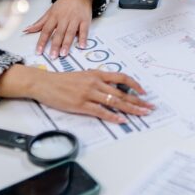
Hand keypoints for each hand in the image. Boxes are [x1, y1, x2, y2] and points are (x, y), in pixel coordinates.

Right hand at [0, 65, 153, 123]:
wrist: (44, 83)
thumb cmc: (63, 80)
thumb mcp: (84, 75)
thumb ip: (98, 80)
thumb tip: (113, 88)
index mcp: (97, 74)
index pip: (122, 78)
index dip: (135, 85)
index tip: (144, 92)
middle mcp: (95, 82)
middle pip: (122, 93)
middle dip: (138, 101)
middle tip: (150, 107)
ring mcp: (88, 94)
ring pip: (115, 102)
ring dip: (130, 109)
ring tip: (142, 114)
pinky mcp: (80, 105)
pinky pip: (100, 111)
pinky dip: (113, 116)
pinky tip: (121, 120)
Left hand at [24, 0, 92, 56]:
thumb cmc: (64, 4)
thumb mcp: (50, 11)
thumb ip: (40, 22)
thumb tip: (27, 30)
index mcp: (54, 17)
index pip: (46, 30)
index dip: (42, 41)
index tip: (38, 51)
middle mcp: (64, 18)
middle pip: (58, 33)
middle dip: (55, 45)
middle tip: (53, 56)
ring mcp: (75, 19)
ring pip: (70, 33)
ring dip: (67, 44)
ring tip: (63, 53)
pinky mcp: (85, 20)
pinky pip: (84, 30)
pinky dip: (83, 38)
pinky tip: (81, 46)